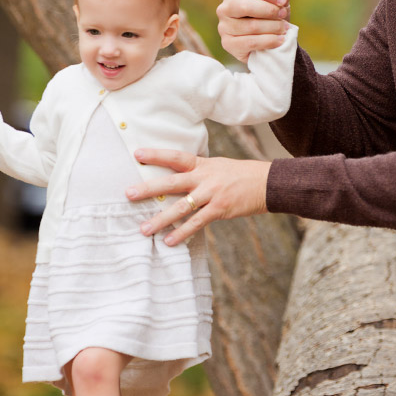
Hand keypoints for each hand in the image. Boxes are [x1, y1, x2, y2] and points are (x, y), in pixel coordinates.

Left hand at [126, 149, 270, 245]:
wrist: (267, 183)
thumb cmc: (239, 175)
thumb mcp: (217, 166)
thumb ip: (197, 172)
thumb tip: (176, 179)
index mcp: (202, 164)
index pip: (176, 157)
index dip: (156, 154)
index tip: (137, 154)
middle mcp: (204, 177)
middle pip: (172, 182)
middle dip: (148, 189)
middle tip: (128, 194)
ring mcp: (212, 194)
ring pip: (181, 207)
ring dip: (160, 219)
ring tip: (143, 229)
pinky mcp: (220, 209)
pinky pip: (197, 223)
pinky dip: (182, 233)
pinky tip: (169, 241)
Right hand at [217, 0, 291, 62]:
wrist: (269, 39)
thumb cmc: (271, 14)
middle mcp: (224, 8)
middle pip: (245, 6)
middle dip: (268, 10)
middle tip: (283, 13)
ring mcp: (223, 27)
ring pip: (250, 26)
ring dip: (272, 27)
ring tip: (284, 27)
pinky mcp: (228, 44)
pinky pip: (250, 42)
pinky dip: (268, 41)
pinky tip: (280, 39)